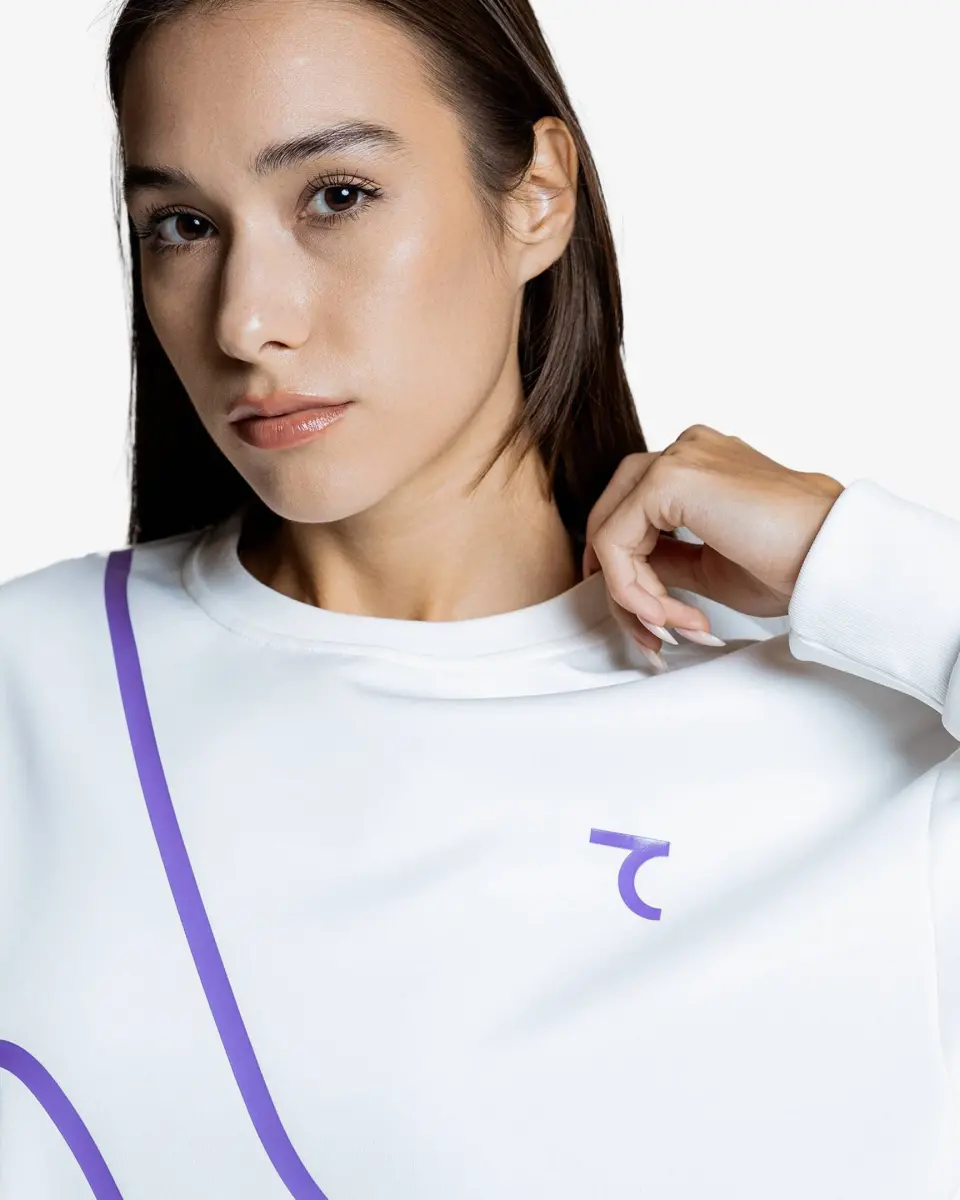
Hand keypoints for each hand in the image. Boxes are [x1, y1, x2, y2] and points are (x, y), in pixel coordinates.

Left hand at [582, 424, 845, 655]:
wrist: (835, 559)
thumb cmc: (794, 564)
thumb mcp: (708, 565)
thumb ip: (665, 559)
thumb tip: (623, 575)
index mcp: (699, 463)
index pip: (633, 514)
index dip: (633, 576)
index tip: (660, 623)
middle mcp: (685, 451)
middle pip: (613, 516)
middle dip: (621, 584)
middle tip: (649, 633)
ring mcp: (677, 457)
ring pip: (609, 531)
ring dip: (632, 594)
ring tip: (675, 628)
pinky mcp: (668, 478)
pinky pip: (615, 541)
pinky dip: (631, 588)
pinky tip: (670, 615)